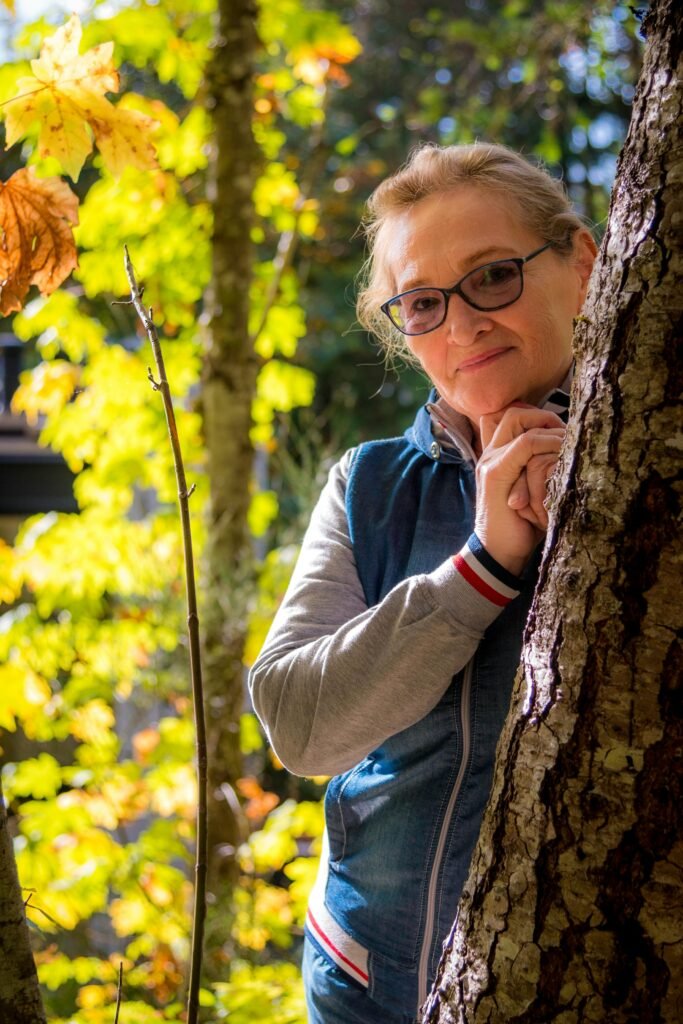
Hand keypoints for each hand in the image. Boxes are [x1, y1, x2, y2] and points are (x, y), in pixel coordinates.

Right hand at [475, 405, 564, 574]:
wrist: (498, 554)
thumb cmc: (522, 528)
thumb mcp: (534, 495)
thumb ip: (540, 473)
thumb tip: (570, 457)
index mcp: (496, 458)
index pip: (512, 418)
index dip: (539, 417)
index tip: (563, 432)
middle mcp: (490, 455)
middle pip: (514, 413)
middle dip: (544, 416)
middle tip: (566, 433)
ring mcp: (490, 462)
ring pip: (517, 420)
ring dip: (548, 427)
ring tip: (569, 442)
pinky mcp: (497, 473)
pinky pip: (525, 444)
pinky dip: (546, 443)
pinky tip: (562, 453)